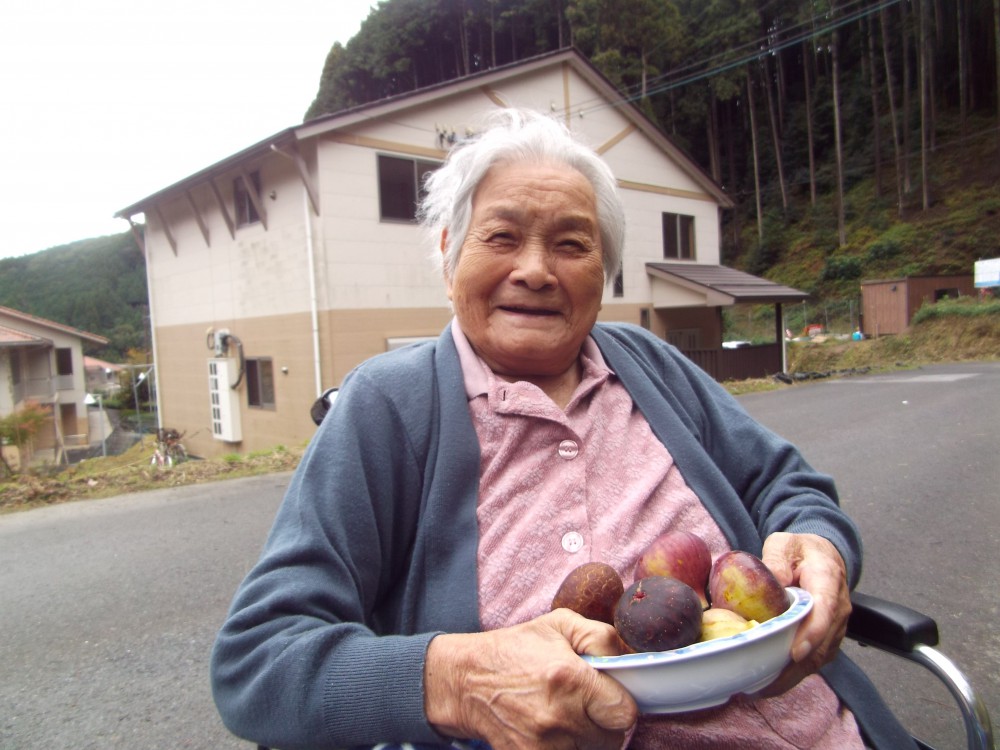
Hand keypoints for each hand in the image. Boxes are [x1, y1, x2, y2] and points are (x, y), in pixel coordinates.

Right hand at [424, 609, 637, 748]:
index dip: (622, 704)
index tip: (610, 696)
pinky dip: (566, 748)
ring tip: (567, 717)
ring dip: (586, 739)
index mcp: (570, 679)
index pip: (624, 712)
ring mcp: (544, 746)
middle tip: (586, 706)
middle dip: (604, 722)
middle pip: (612, 738)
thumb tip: (629, 660)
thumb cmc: (516, 650)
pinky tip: (553, 732)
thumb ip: (601, 636)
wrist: (468, 681)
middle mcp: (559, 717)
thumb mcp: (558, 624)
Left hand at [755, 532, 851, 695]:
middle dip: (794, 668)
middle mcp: (838, 609)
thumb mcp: (785, 543)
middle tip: (762, 683)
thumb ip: (777, 558)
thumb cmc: (801, 550)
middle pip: (823, 644)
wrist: (823, 556)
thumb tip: (771, 581)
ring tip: (758, 690)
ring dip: (791, 677)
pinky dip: (792, 675)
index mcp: (828, 580)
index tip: (796, 652)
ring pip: (818, 659)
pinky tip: (767, 684)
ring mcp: (835, 627)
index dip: (813, 633)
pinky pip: (813, 661)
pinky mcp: (827, 639)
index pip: (826, 609)